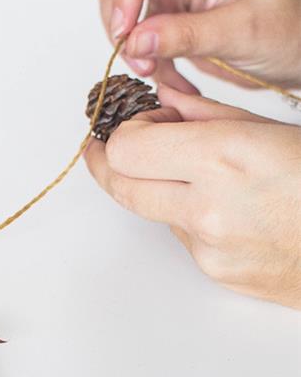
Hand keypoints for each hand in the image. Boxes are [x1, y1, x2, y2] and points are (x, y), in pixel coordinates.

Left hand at [83, 85, 300, 308]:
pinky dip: (188, 215)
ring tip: (198, 173)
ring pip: (152, 211)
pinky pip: (182, 236)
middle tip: (104, 150)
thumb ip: (205, 115)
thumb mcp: (272, 128)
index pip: (128, 148)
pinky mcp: (215, 272)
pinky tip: (226, 206)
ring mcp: (209, 247)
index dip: (121, 135)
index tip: (128, 126)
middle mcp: (208, 207)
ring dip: (157, 188)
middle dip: (107, 165)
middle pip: (122, 187)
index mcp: (224, 159)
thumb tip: (162, 104)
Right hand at [98, 0, 300, 91]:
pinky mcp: (168, 0)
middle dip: (117, 6)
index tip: (123, 30)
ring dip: (125, 32)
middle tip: (125, 47)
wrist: (297, 52)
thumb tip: (134, 41)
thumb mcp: (240, 34)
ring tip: (147, 67)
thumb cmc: (288, 31)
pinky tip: (161, 72)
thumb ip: (186, 35)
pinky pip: (134, 22)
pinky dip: (139, 51)